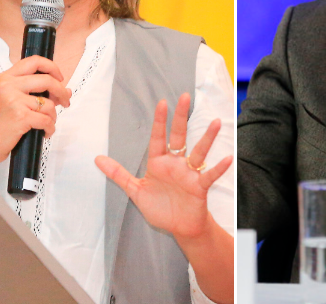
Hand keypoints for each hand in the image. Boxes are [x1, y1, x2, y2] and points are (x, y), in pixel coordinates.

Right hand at [0, 55, 71, 169]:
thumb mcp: (9, 100)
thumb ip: (35, 92)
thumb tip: (66, 90)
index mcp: (6, 78)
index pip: (34, 61)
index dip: (52, 67)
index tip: (59, 77)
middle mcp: (9, 86)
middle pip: (47, 80)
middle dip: (61, 92)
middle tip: (65, 101)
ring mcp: (14, 101)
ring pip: (49, 104)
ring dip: (53, 116)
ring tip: (47, 123)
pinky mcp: (21, 117)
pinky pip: (46, 120)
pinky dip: (49, 128)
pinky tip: (44, 132)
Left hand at [95, 93, 232, 239]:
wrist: (179, 228)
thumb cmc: (160, 207)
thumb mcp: (136, 190)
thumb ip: (118, 174)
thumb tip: (97, 159)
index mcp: (159, 162)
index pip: (158, 137)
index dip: (160, 121)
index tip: (161, 102)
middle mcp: (176, 164)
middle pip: (179, 136)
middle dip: (180, 117)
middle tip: (184, 97)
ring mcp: (189, 174)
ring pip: (198, 152)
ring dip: (207, 138)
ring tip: (215, 122)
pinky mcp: (200, 186)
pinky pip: (209, 175)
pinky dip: (218, 168)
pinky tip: (227, 158)